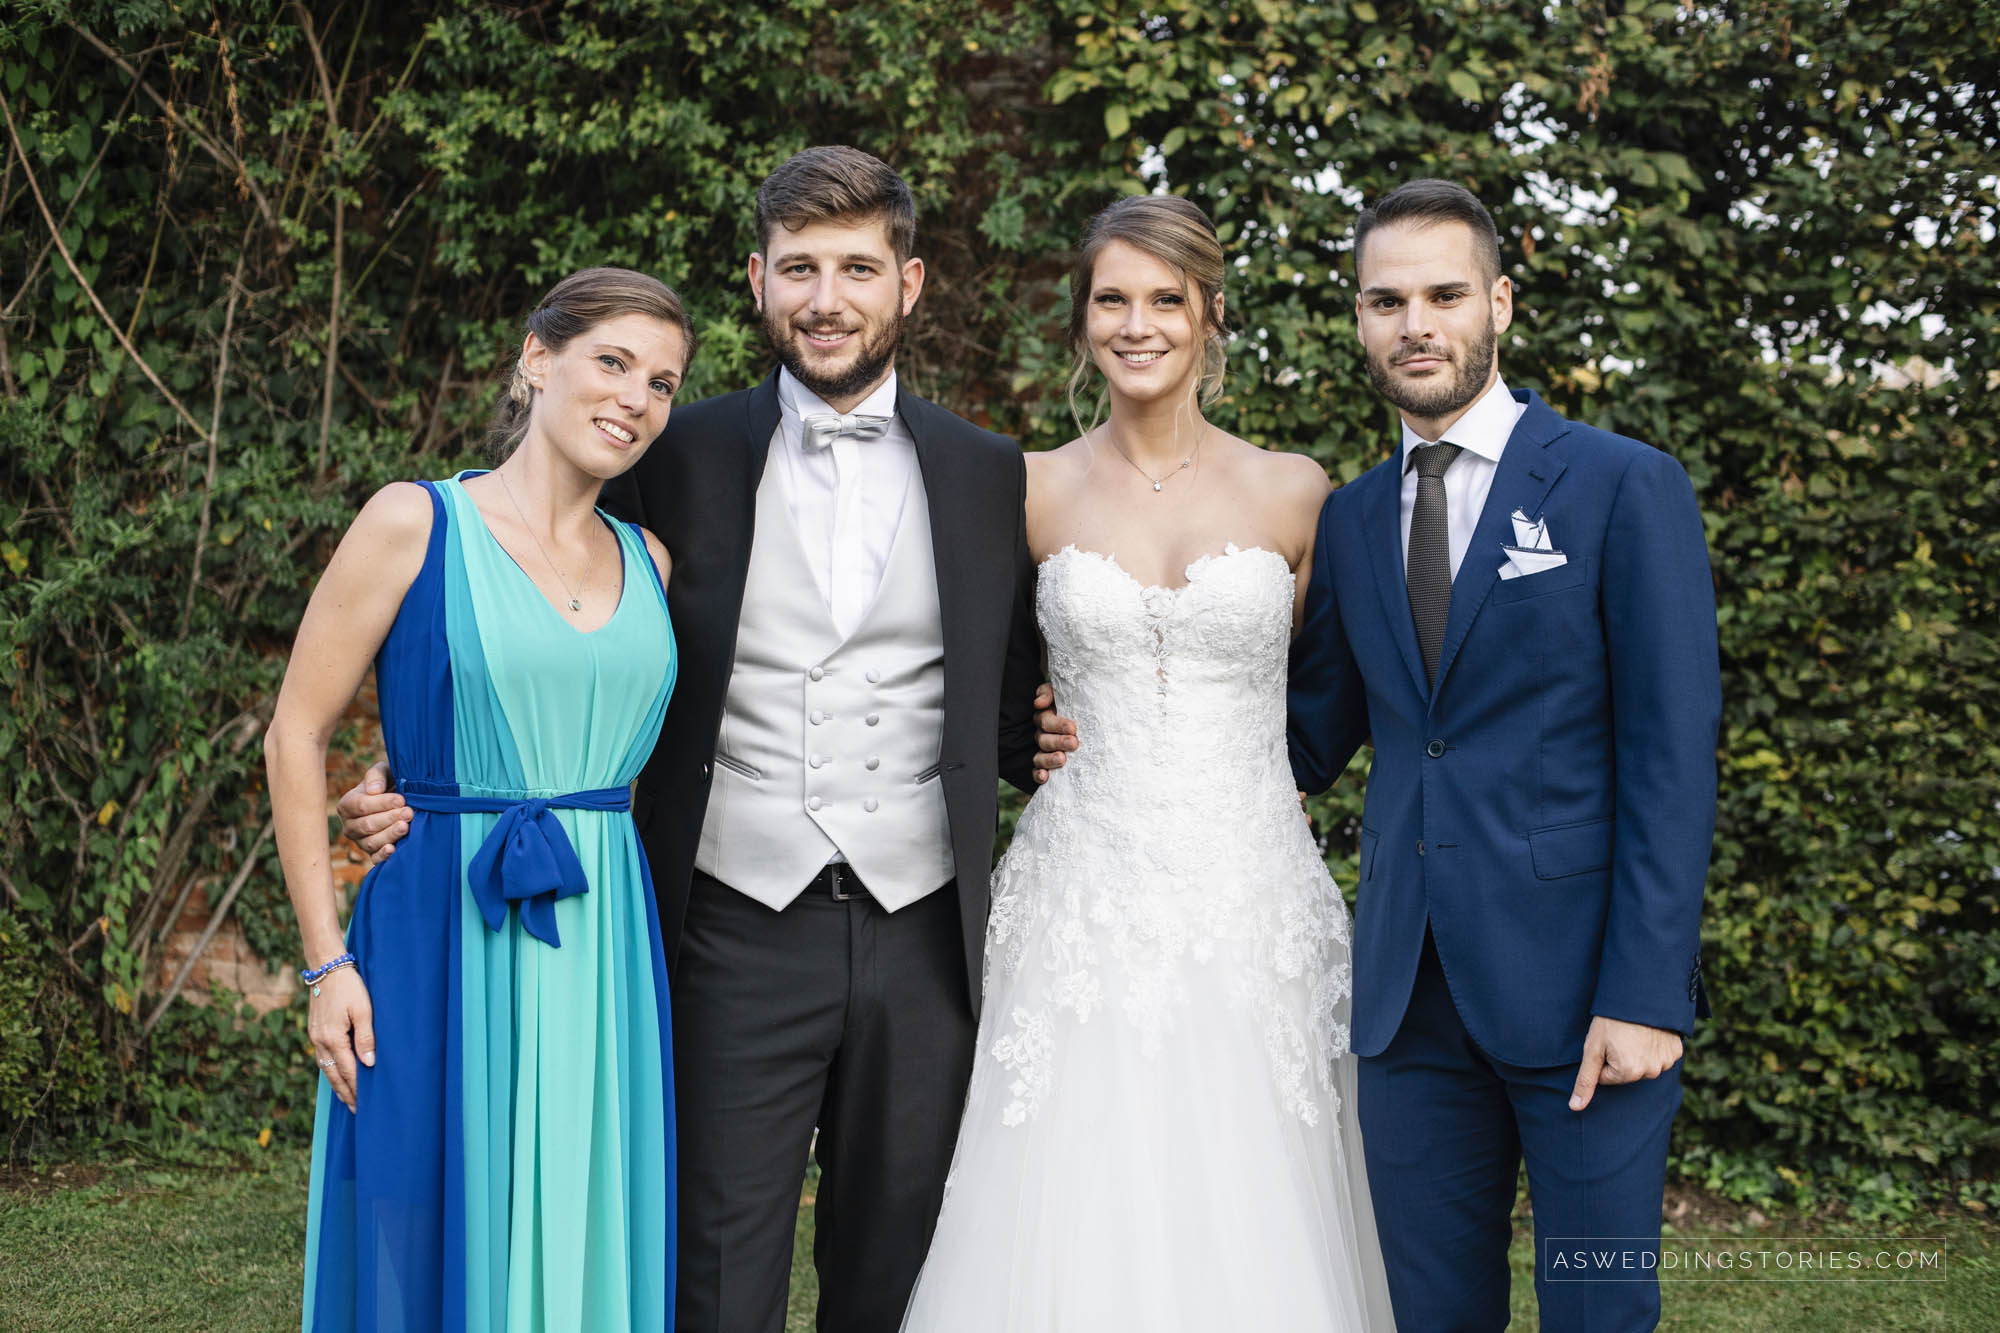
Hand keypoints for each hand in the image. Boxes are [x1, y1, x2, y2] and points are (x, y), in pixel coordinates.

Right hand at [308, 967, 375, 1112]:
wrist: (326, 967)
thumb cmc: (350, 986)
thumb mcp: (364, 1010)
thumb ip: (366, 1038)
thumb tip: (369, 1064)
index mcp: (333, 1038)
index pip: (348, 1070)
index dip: (357, 1088)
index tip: (365, 1104)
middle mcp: (320, 1041)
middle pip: (333, 1074)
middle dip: (345, 1093)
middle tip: (356, 1110)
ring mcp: (315, 1037)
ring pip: (325, 1068)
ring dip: (337, 1084)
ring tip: (347, 1099)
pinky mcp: (314, 1031)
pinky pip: (321, 1057)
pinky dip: (330, 1070)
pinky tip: (336, 1075)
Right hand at [337, 760, 408, 863]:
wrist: (399, 799)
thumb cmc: (388, 783)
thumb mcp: (382, 771)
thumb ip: (376, 775)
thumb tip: (374, 790)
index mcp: (347, 805)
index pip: (361, 806)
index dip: (382, 803)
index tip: (401, 799)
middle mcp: (350, 826)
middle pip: (367, 825)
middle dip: (390, 818)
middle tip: (409, 813)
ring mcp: (360, 841)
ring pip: (372, 842)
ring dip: (390, 835)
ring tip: (406, 827)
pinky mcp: (372, 854)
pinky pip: (375, 858)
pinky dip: (383, 855)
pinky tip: (393, 849)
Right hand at [1032, 682, 1077, 783]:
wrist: (1093, 720)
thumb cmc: (1078, 704)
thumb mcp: (1064, 693)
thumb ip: (1049, 692)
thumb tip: (1038, 702)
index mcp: (1046, 717)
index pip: (1045, 721)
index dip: (1057, 725)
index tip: (1073, 728)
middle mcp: (1043, 735)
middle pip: (1043, 740)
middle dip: (1058, 742)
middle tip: (1074, 743)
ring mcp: (1044, 751)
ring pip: (1039, 757)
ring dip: (1049, 759)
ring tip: (1062, 759)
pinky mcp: (1047, 766)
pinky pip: (1037, 772)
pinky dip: (1039, 775)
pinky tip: (1045, 777)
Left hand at [1570, 1016, 1683, 1110]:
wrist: (1638, 995)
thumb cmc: (1610, 1021)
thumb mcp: (1592, 1049)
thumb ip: (1585, 1081)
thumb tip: (1575, 1108)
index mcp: (1629, 1073)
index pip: (1607, 1077)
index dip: (1602, 1058)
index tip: (1606, 1042)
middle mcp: (1651, 1072)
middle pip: (1626, 1073)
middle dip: (1620, 1057)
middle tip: (1619, 1037)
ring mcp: (1666, 1062)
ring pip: (1643, 1065)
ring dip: (1636, 1053)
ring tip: (1633, 1034)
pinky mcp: (1676, 1051)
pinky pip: (1659, 1056)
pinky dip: (1653, 1047)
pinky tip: (1648, 1034)